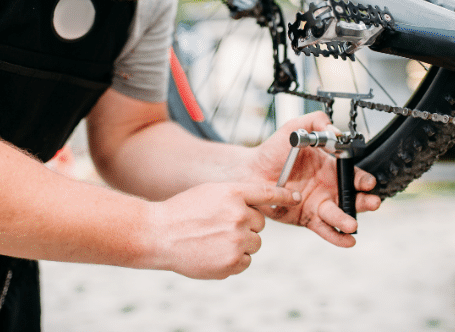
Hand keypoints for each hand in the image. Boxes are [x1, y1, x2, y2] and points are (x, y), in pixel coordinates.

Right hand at [150, 182, 300, 278]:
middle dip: (247, 225)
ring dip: (241, 242)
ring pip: (255, 243)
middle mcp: (238, 215)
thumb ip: (238, 195)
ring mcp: (236, 240)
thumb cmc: (184, 211)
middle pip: (261, 223)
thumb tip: (262, 206)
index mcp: (233, 193)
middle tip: (221, 225)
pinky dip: (234, 259)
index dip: (284, 195)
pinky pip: (245, 261)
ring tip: (214, 239)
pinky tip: (213, 252)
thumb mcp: (212, 192)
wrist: (159, 234)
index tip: (295, 198)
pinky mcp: (231, 263)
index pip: (268, 193)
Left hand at [250, 112, 381, 247]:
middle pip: (353, 197)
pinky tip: (347, 241)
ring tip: (352, 224)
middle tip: (371, 202)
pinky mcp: (307, 218)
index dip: (362, 179)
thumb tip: (335, 131)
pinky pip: (324, 229)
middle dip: (365, 201)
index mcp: (330, 167)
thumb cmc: (273, 150)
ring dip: (349, 220)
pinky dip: (336, 236)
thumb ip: (316, 122)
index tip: (366, 182)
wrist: (251, 170)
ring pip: (339, 215)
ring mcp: (319, 204)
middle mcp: (329, 188)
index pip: (352, 174)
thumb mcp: (295, 128)